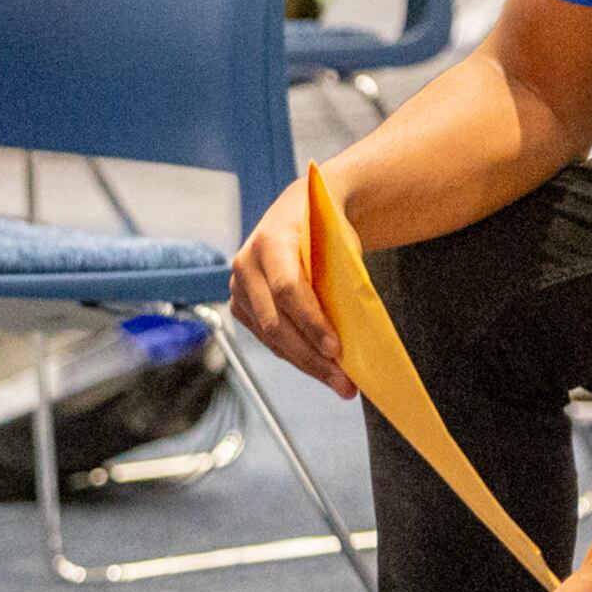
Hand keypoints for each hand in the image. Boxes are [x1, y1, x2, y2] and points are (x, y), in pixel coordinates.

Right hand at [227, 179, 352, 399]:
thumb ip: (339, 280)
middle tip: (345, 383)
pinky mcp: (240, 305)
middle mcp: (246, 265)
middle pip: (276, 322)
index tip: (336, 349)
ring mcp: (238, 287)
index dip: (311, 322)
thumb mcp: (338, 244)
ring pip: (271, 337)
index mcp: (270, 241)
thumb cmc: (326, 227)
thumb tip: (353, 333)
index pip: (287, 289)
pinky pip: (268, 338)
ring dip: (306, 364)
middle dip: (312, 357)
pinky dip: (296, 356)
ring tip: (340, 383)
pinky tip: (321, 368)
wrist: (298, 209)